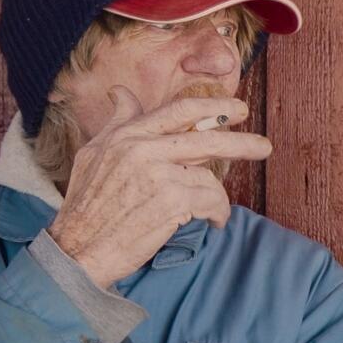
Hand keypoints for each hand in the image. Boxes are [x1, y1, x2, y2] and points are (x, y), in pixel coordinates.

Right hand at [48, 87, 271, 286]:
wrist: (78, 250)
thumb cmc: (86, 206)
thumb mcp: (93, 154)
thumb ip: (117, 122)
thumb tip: (121, 93)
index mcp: (126, 135)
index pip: (178, 111)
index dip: (213, 107)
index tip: (238, 109)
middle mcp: (143, 149)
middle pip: (207, 138)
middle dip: (241, 142)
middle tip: (264, 146)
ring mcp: (158, 174)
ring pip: (209, 177)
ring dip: (216, 197)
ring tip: (213, 211)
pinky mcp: (171, 201)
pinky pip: (211, 201)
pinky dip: (217, 214)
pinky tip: (212, 223)